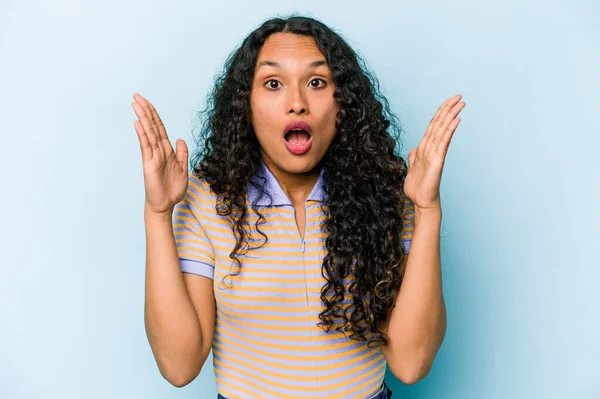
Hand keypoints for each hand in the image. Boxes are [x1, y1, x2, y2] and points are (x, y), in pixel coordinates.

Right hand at [132, 93, 188, 215]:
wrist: (166, 205)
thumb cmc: (172, 190)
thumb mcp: (184, 169)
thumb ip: (182, 154)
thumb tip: (180, 139)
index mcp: (167, 150)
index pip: (160, 128)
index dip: (155, 114)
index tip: (147, 101)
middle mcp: (158, 150)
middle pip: (152, 126)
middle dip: (145, 110)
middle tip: (136, 95)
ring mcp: (152, 156)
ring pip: (148, 133)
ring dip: (142, 118)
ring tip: (136, 103)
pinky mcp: (149, 164)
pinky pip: (146, 146)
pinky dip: (142, 134)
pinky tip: (137, 123)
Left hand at [403, 94, 464, 210]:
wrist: (421, 201)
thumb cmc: (418, 187)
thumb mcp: (412, 168)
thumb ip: (414, 157)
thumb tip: (414, 150)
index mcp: (425, 147)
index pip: (434, 125)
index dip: (441, 112)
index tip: (450, 100)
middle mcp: (432, 148)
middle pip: (441, 124)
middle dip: (449, 109)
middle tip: (460, 96)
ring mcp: (435, 153)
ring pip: (443, 130)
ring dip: (451, 115)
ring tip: (460, 103)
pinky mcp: (437, 161)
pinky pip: (443, 142)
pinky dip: (449, 131)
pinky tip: (456, 120)